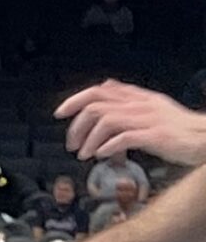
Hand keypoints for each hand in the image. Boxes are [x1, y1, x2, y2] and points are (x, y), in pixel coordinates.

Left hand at [60, 80, 205, 166]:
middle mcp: (140, 104)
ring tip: (83, 154)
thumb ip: (130, 96)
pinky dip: (108, 146)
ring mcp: (148, 119)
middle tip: (70, 142)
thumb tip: (107, 86)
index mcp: (138, 97)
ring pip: (106, 121)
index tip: (60, 113)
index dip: (75, 100)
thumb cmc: (181, 126)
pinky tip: (101, 155)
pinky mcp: (157, 135)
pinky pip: (125, 138)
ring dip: (89, 139)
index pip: (98, 91)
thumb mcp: (154, 105)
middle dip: (77, 125)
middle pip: (96, 106)